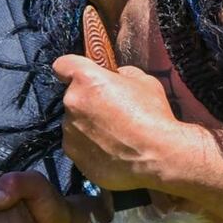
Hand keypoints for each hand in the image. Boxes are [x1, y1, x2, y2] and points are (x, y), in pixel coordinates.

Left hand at [53, 55, 193, 191]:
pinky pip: (77, 145)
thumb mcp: (144, 81)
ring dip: (87, 125)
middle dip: (88, 101)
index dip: (71, 69)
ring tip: (113, 136)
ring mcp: (70, 131)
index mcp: (86, 79)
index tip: (79, 76)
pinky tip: (110, 151)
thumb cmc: (153, 115)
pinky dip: (89, 146)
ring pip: (74, 122)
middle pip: (73, 96)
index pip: (63, 65)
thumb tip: (115, 77)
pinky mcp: (74, 154)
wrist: (159, 157)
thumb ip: (122, 74)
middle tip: (111, 112)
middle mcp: (72, 102)